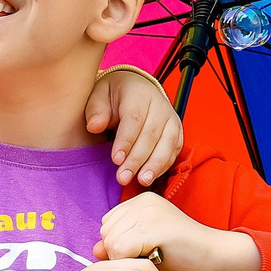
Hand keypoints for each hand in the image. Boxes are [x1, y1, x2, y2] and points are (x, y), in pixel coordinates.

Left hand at [83, 66, 182, 187]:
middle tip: (123, 177)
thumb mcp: (98, 96)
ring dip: (155, 165)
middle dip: (137, 159)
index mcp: (139, 93)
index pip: (134, 119)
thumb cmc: (113, 96)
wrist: (134, 89)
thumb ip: (95, 111)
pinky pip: (174, 149)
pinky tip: (151, 176)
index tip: (116, 160)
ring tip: (142, 181)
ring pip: (168, 143)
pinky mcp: (176, 131)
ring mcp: (171, 118)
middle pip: (151, 135)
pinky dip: (164, 165)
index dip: (126, 141)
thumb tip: (94, 126)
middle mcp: (159, 104)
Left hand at [94, 193, 262, 270]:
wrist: (215, 256)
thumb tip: (94, 250)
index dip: (119, 246)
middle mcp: (143, 201)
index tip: (144, 251)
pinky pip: (121, 250)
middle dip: (120, 253)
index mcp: (140, 202)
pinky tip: (154, 260)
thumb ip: (119, 246)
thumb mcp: (144, 248)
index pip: (107, 225)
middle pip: (106, 233)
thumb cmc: (181, 255)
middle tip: (149, 256)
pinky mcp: (154, 227)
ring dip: (127, 259)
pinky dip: (132, 262)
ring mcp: (149, 212)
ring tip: (153, 257)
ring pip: (111, 242)